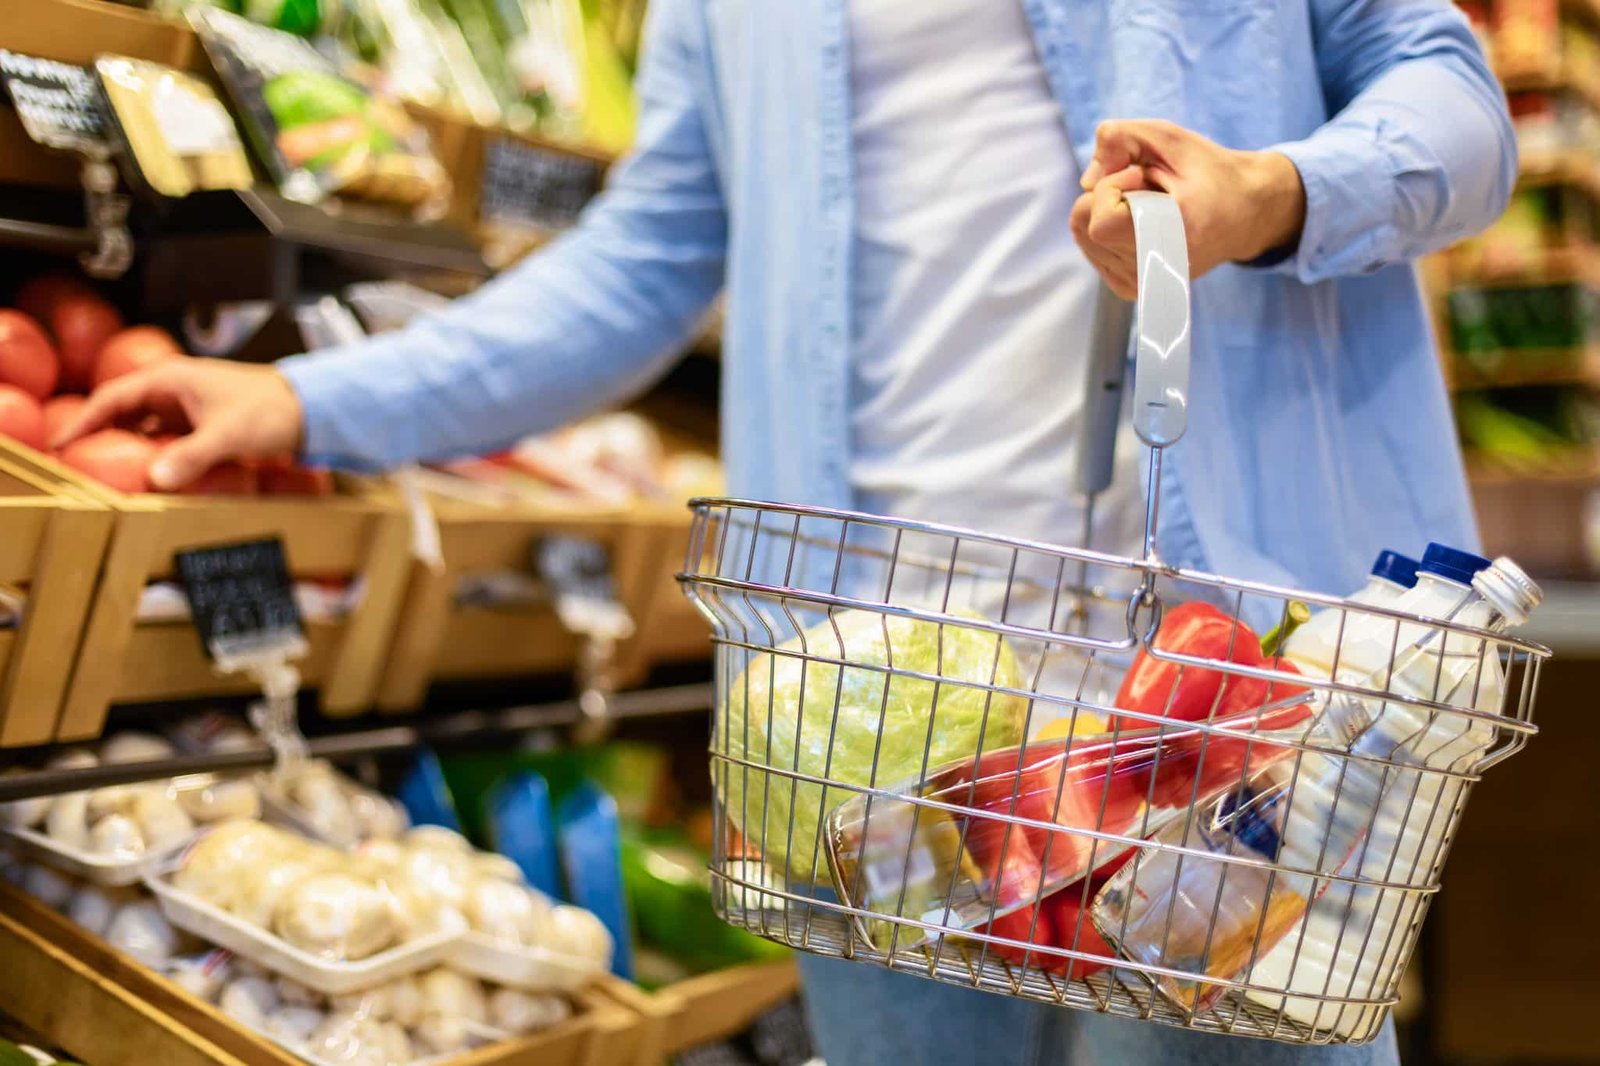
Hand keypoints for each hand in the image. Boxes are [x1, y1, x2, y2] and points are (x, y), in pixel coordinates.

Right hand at [55, 359, 305, 488]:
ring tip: (110, 476)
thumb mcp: (228, 434)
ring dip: (132, 450)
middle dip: (102, 437)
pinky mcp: (205, 425)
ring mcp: (191, 408)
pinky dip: (158, 457)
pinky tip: (154, 478)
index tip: (59, 443)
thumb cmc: (274, 408)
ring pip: (147, 429)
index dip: (83, 420)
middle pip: (125, 413)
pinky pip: (170, 441)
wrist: (315, 408)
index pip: (112, 397)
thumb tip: (157, 478)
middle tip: (79, 466)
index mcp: (172, 379)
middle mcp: (177, 390)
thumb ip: (191, 456)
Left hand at [1070, 120, 1306, 298]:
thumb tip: (1085, 181)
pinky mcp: (1128, 287)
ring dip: (1107, 209)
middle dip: (1106, 193)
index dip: (1112, 187)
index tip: (1143, 175)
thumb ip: (1118, 139)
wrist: (1242, 214)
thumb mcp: (1167, 137)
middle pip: (1083, 224)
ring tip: (1149, 207)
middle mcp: (1150, 271)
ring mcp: (1137, 284)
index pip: (1101, 221)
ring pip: (1082, 235)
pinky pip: (1091, 248)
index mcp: (1170, 237)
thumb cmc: (1205, 172)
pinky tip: (1140, 222)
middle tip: (1148, 189)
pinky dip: (1107, 226)